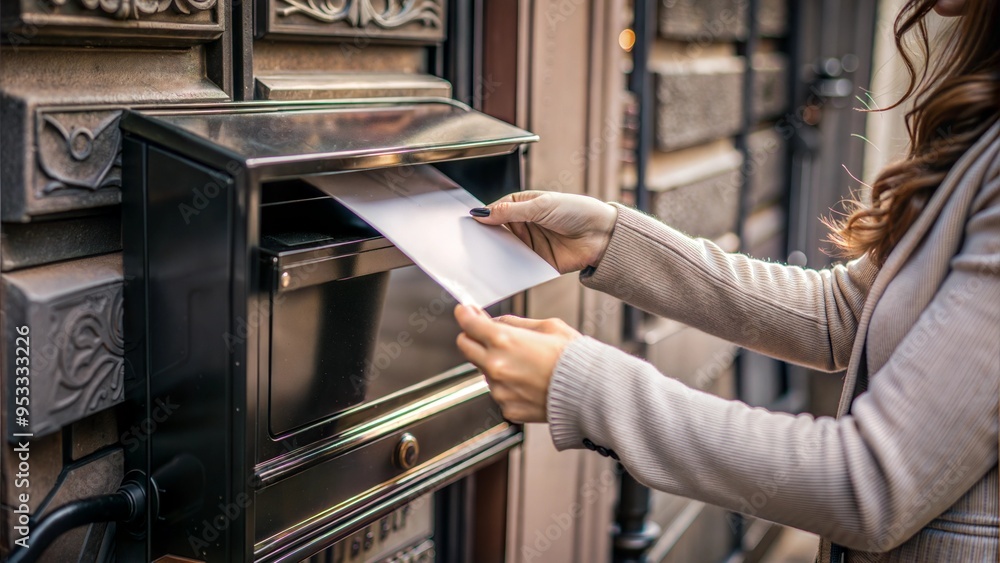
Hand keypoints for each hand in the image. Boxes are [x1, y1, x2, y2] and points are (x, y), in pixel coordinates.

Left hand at [454, 304, 580, 422]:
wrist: (591, 392)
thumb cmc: (575, 358)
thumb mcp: (547, 326)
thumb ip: (515, 324)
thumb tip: (495, 321)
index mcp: (504, 341)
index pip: (469, 324)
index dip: (465, 314)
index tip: (465, 311)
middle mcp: (496, 366)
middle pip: (465, 346)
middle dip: (471, 336)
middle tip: (484, 332)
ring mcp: (500, 390)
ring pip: (484, 371)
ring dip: (495, 363)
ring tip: (526, 363)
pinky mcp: (507, 408)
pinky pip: (500, 392)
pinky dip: (509, 385)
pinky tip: (530, 382)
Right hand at [474, 191, 617, 273]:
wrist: (602, 235)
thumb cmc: (577, 211)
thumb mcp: (541, 206)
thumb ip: (511, 211)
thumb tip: (482, 213)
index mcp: (524, 206)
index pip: (497, 211)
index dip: (484, 217)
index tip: (469, 224)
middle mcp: (525, 225)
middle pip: (498, 232)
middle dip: (486, 237)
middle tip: (470, 243)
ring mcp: (530, 245)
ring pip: (505, 250)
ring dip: (495, 254)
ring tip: (480, 258)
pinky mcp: (537, 263)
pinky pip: (518, 266)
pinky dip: (508, 268)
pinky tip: (498, 270)